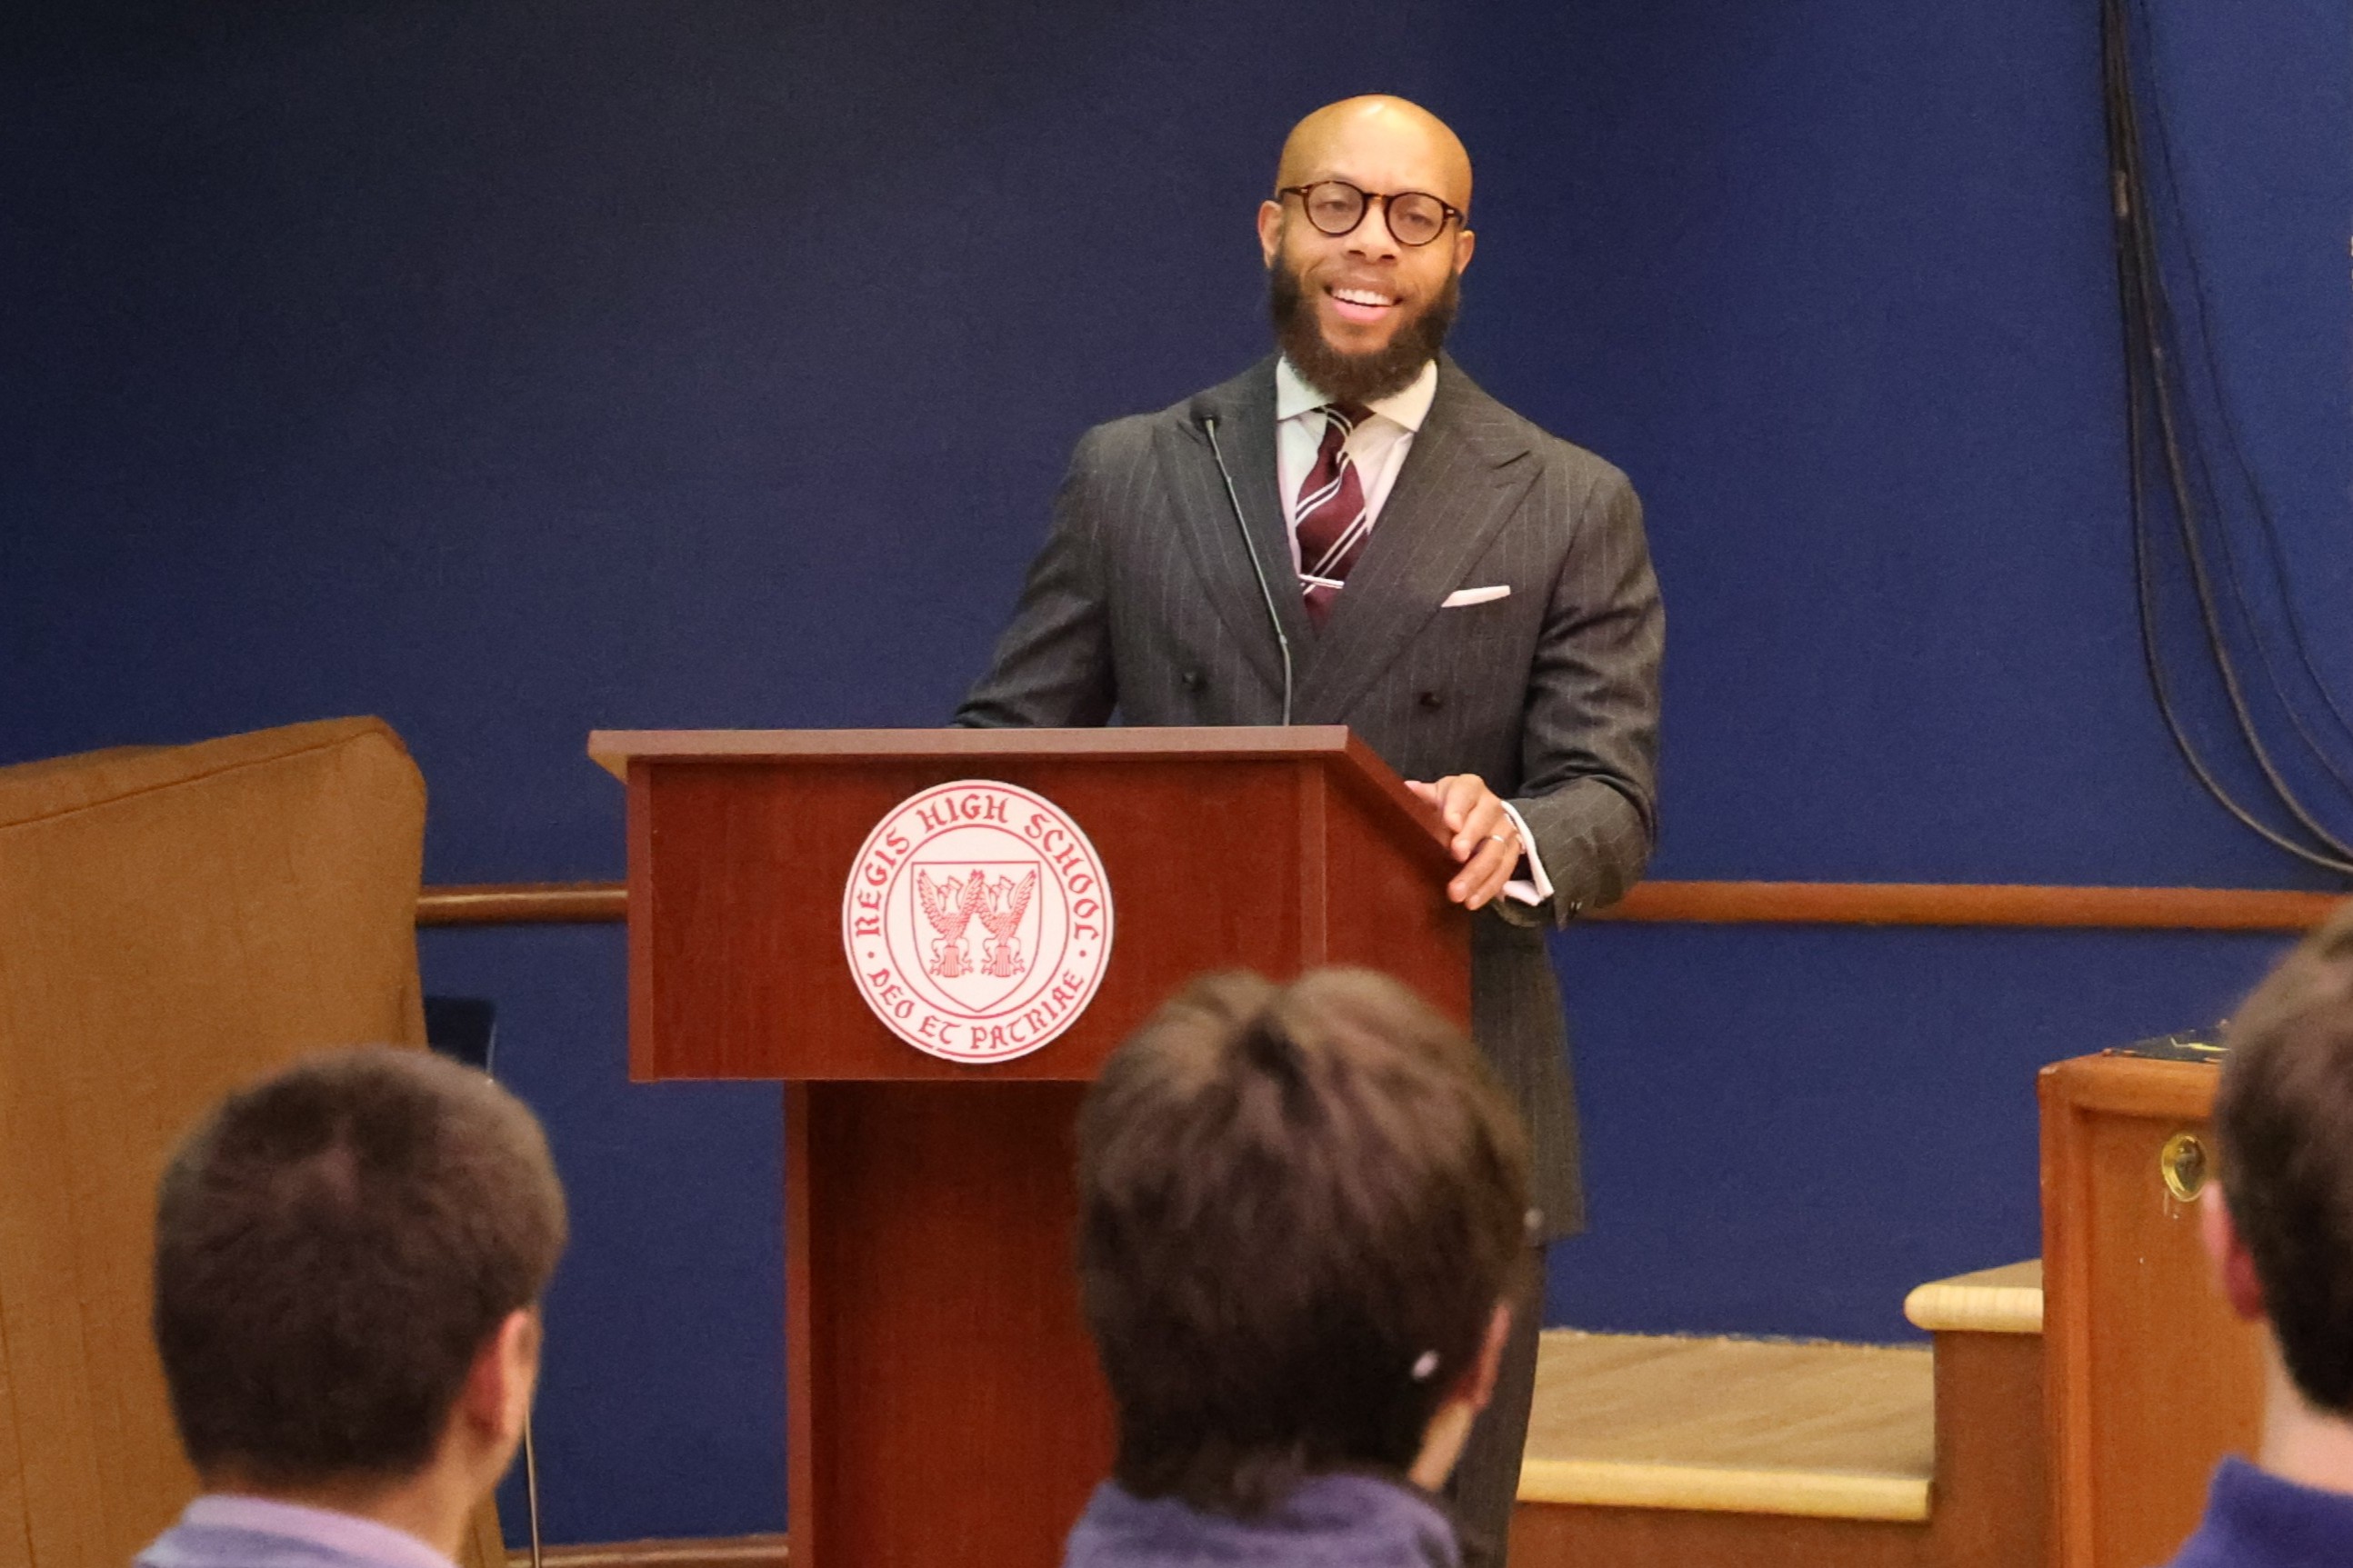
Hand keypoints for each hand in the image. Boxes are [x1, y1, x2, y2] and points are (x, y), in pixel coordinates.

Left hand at [1403, 774, 1521, 910]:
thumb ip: (1423, 796)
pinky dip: (1487, 889)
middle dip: (1470, 839)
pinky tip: (1471, 902)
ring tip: (1457, 893)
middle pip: (1484, 822)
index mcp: (1470, 788)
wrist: (1482, 814)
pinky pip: (1504, 872)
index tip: (1450, 824)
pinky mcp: (1512, 851)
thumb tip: (1406, 790)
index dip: (1458, 807)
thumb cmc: (1450, 805)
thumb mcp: (1437, 796)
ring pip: (1495, 852)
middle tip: (1456, 856)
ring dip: (1476, 874)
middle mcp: (1491, 806)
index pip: (1465, 792)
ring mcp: (1504, 830)